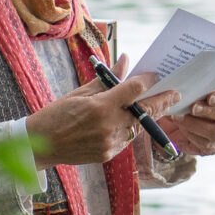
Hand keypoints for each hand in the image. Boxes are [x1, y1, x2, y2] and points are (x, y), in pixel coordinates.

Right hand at [27, 70, 172, 165]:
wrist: (39, 145)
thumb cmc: (57, 114)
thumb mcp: (80, 92)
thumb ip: (108, 79)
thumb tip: (125, 60)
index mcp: (101, 106)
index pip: (135, 90)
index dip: (148, 81)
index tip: (156, 76)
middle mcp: (109, 126)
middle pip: (145, 112)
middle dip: (161, 102)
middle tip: (175, 94)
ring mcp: (110, 143)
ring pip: (137, 128)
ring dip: (143, 118)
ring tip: (151, 107)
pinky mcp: (108, 154)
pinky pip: (126, 140)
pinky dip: (127, 130)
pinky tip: (122, 124)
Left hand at [161, 85, 214, 157]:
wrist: (177, 121)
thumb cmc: (188, 100)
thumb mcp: (193, 90)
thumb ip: (195, 87)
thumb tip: (184, 88)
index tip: (209, 98)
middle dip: (209, 111)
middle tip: (192, 108)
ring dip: (197, 125)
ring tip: (180, 118)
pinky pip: (207, 145)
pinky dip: (192, 136)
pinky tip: (182, 129)